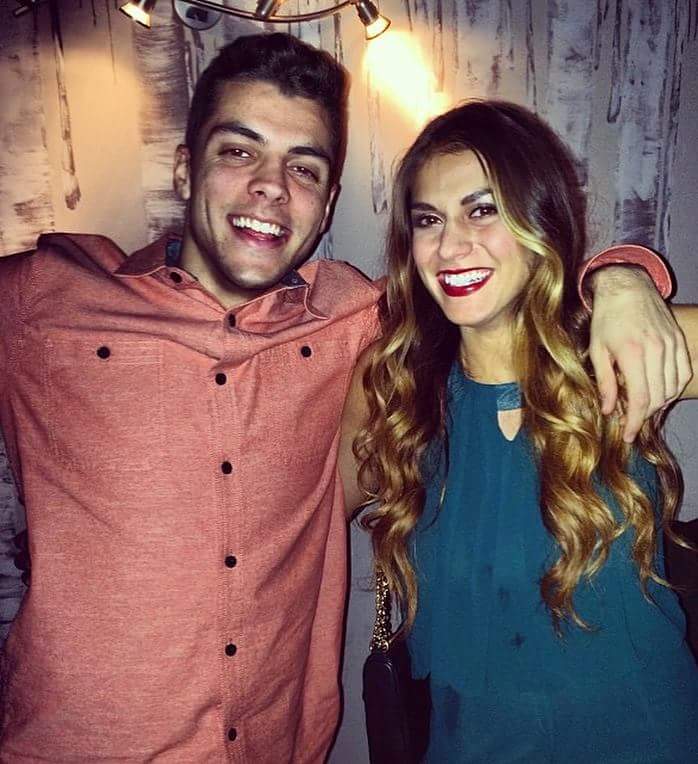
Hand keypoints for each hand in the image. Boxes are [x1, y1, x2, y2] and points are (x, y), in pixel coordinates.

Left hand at [588, 265, 690, 441]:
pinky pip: (682, 373)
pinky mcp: (678, 341)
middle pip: (657, 397)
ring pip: (672, 387)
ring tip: (641, 407)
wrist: (627, 287)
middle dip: (643, 416)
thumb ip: (604, 382)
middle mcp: (656, 350)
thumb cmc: (607, 318)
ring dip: (658, 403)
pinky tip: (658, 392)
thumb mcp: (597, 350)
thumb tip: (609, 410)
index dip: (634, 422)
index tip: (627, 435)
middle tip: (630, 423)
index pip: (640, 399)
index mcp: (632, 353)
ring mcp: (671, 345)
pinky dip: (672, 388)